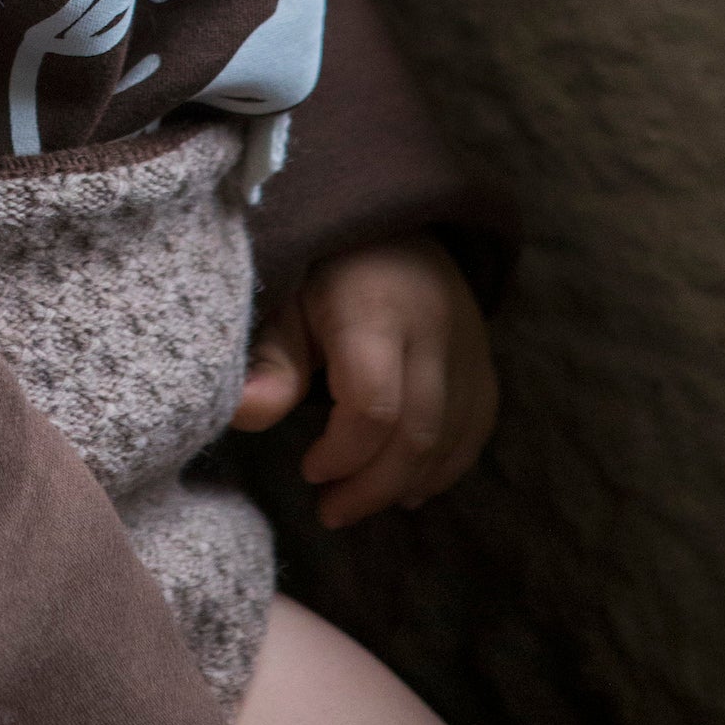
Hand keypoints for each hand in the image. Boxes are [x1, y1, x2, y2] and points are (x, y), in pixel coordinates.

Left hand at [229, 237, 497, 528]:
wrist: (380, 213)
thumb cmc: (317, 262)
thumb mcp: (282, 299)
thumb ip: (271, 361)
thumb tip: (240, 416)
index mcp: (375, 309)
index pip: (374, 407)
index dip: (343, 456)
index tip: (308, 471)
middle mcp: (433, 325)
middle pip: (418, 432)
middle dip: (373, 486)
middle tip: (331, 511)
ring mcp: (469, 340)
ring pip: (453, 436)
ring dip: (408, 482)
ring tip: (360, 501)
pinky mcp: (484, 352)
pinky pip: (479, 423)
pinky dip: (447, 464)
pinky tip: (411, 487)